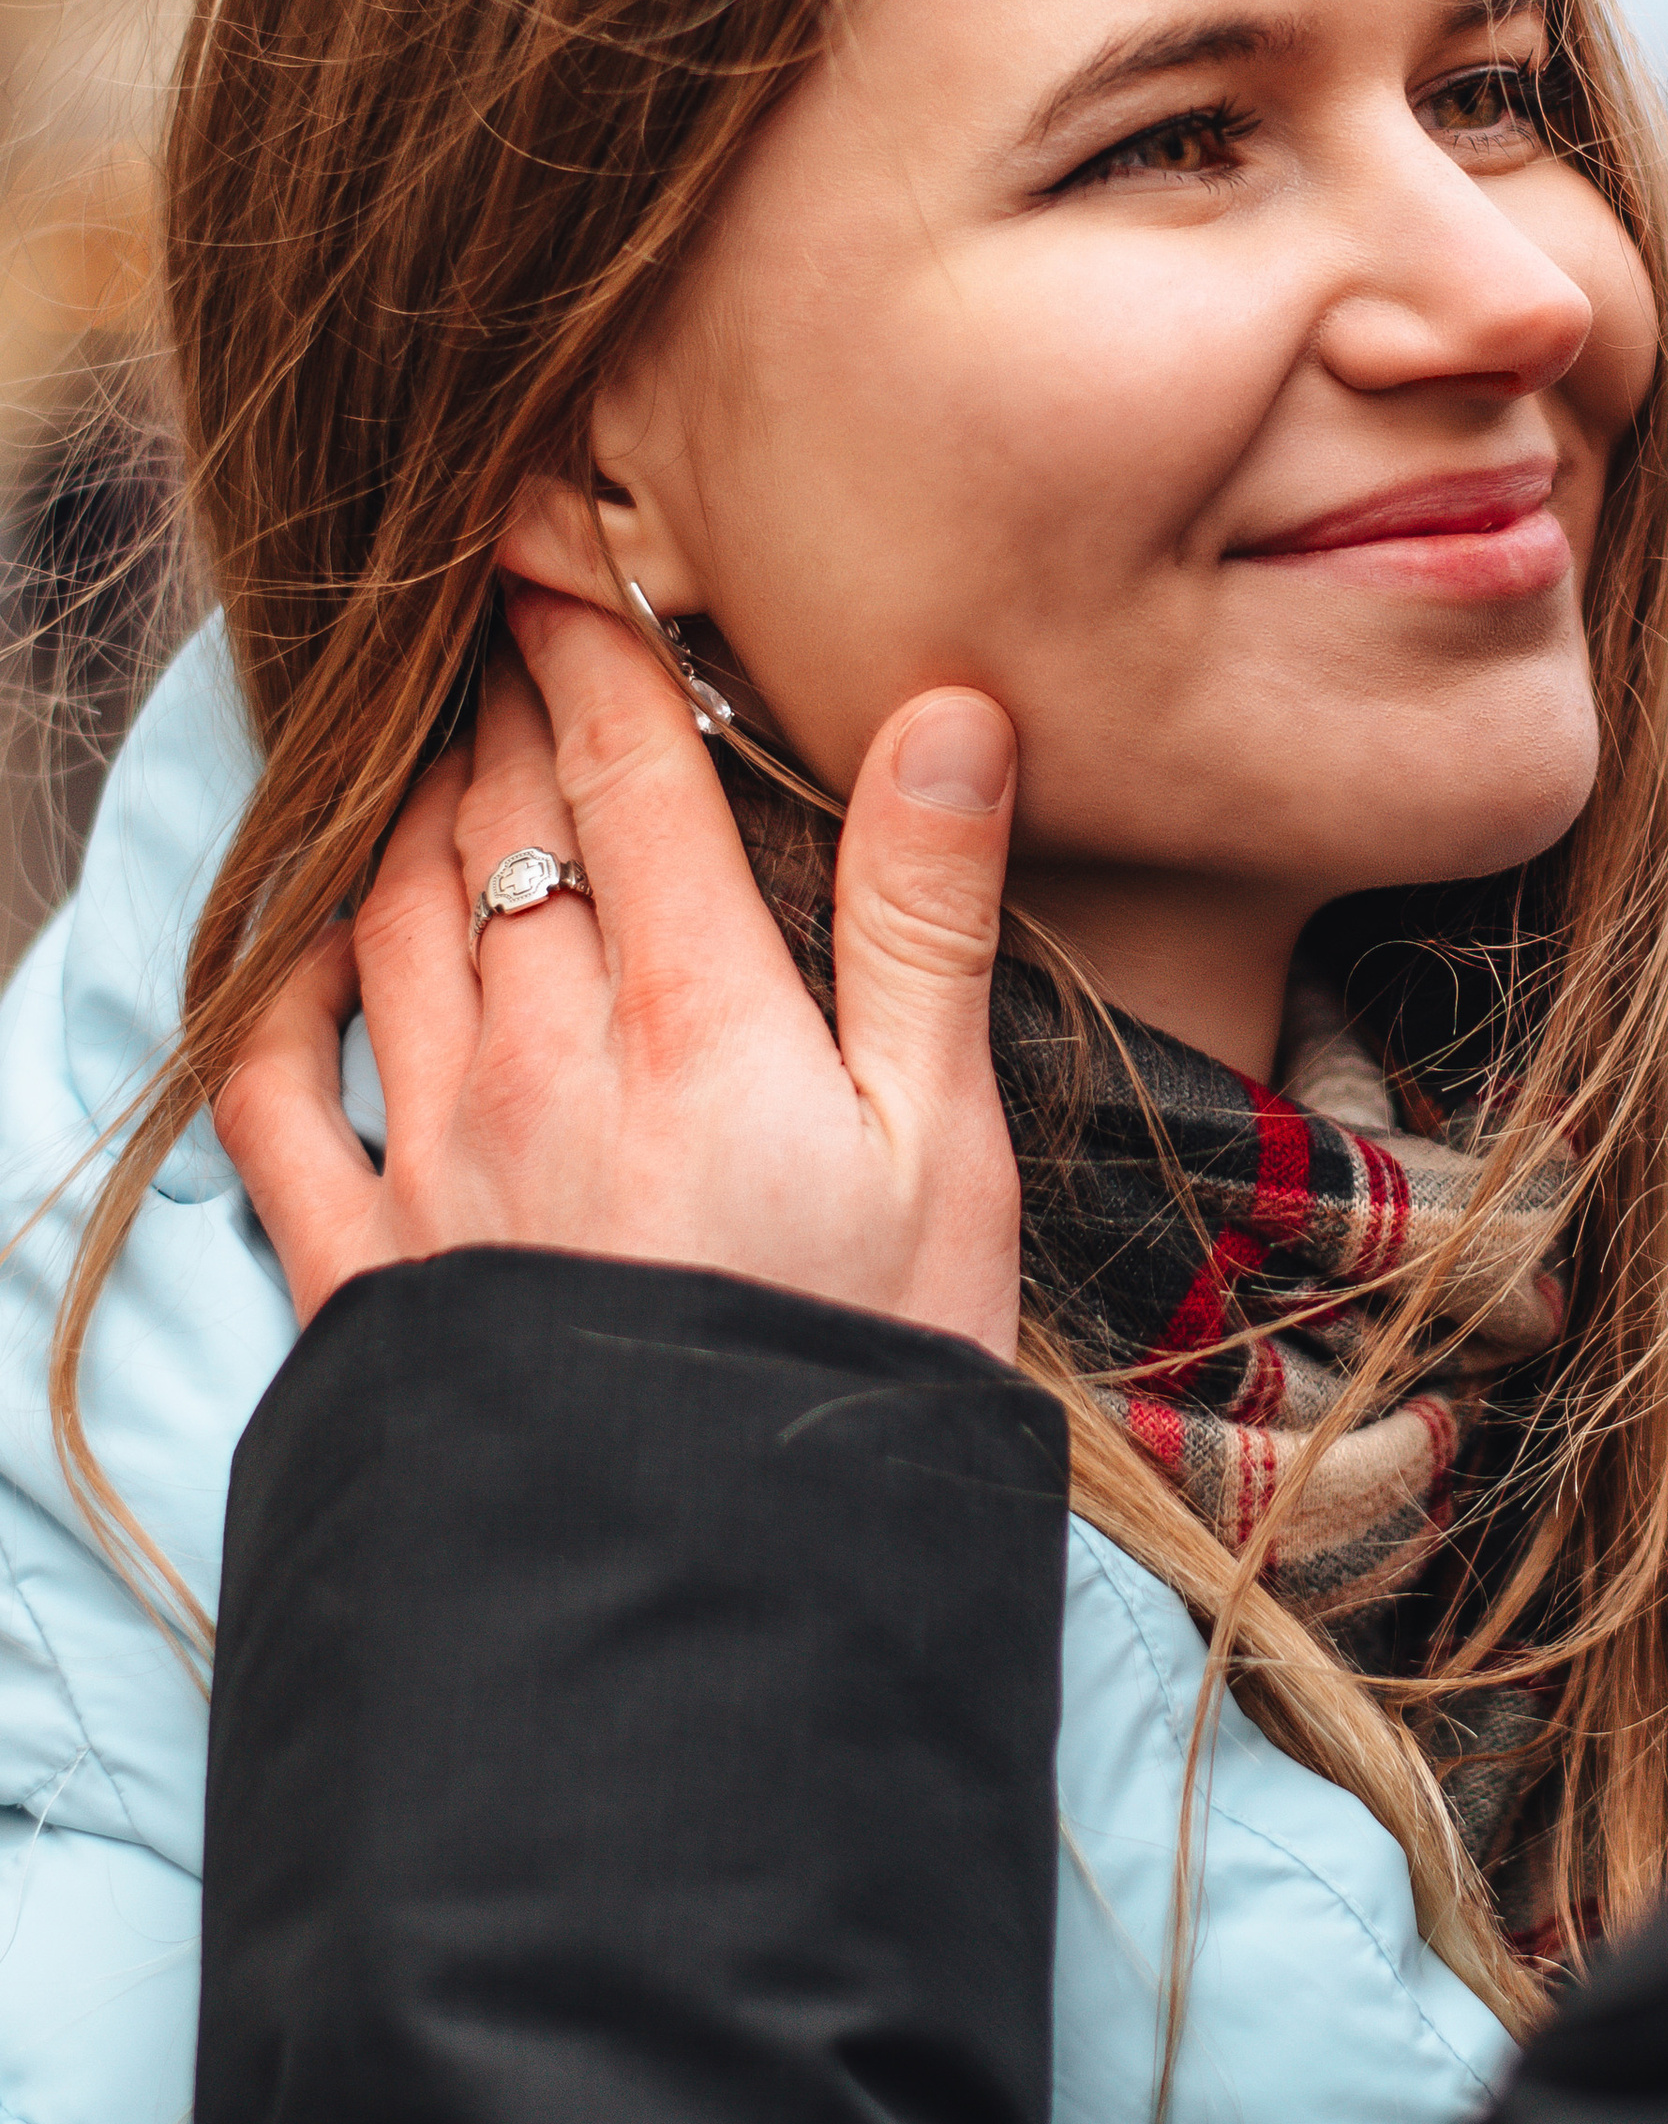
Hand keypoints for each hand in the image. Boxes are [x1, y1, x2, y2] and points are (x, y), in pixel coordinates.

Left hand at [215, 584, 1022, 1357]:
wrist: (714, 1607)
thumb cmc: (862, 1371)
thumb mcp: (943, 1147)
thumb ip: (922, 918)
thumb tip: (945, 712)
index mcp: (689, 1014)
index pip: (614, 758)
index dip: (577, 618)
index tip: (544, 517)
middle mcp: (532, 1055)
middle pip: (486, 811)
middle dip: (489, 690)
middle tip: (491, 604)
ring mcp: (428, 1157)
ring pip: (380, 913)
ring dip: (396, 802)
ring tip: (419, 734)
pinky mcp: (359, 1266)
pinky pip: (269, 1092)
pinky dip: (266, 986)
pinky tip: (289, 935)